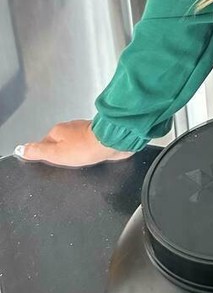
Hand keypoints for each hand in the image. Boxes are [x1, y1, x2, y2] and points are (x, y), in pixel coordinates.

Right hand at [15, 119, 133, 167]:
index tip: (52, 164)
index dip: (48, 155)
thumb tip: (21, 148)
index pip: (46, 143)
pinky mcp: (98, 135)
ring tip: (78, 163)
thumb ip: (38, 151)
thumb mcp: (55, 153)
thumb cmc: (82, 148)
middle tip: (65, 165)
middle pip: (61, 143)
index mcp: (59, 130)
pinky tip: (90, 158)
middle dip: (63, 154)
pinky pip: (88, 145)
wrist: (111, 142)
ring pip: (75, 143)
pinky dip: (87, 151)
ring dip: (76, 152)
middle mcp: (71, 127)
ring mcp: (86, 130)